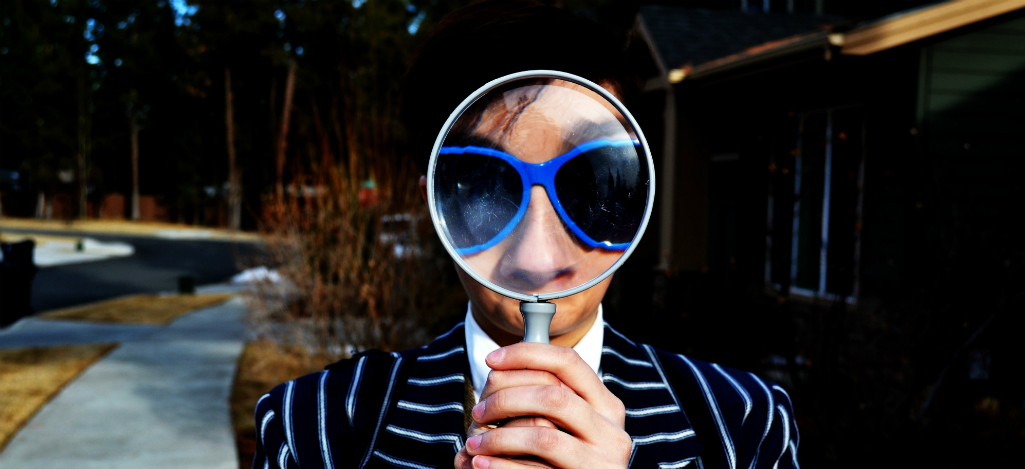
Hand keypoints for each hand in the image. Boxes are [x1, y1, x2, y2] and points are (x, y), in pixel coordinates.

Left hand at [453, 343, 631, 468]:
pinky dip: (501, 465)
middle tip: (478, 412)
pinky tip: (481, 463)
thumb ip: (547, 395)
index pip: (568, 362)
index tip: (491, 359)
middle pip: (553, 396)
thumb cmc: (564, 460)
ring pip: (543, 435)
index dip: (527, 354)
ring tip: (474, 444)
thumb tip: (500, 364)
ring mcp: (601, 462)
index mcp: (606, 406)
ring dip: (499, 437)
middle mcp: (611, 432)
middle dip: (506, 399)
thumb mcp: (567, 424)